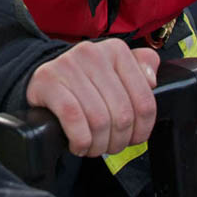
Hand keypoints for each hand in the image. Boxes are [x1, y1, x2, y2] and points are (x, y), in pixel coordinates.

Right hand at [26, 39, 159, 156]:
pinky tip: (78, 144)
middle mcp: (93, 53)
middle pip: (122, 114)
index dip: (142, 129)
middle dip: (118, 140)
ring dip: (98, 145)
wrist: (44, 79)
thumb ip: (141, 70)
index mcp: (116, 50)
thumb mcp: (116, 72)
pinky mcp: (48, 80)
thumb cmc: (86, 82)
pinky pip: (73, 118)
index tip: (133, 138)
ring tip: (94, 146)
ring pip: (99, 120)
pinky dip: (80, 140)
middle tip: (110, 145)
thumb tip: (151, 80)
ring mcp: (68, 65)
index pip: (145, 101)